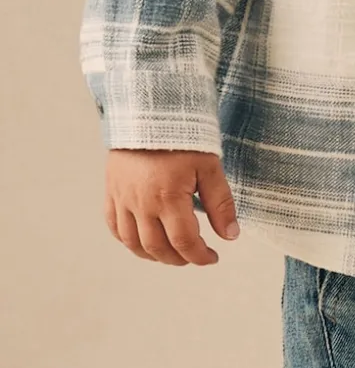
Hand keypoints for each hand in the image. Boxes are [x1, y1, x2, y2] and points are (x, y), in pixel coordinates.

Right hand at [104, 148, 239, 265]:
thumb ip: (220, 203)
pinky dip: (129, 241)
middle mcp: (141, 204)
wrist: (148, 109)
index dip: (200, 256)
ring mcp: (122, 199)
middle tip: (195, 255)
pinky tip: (143, 241)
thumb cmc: (182, 135)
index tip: (213, 257)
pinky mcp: (111, 191)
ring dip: (154, 255)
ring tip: (173, 253)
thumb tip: (231, 236)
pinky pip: (114, 227)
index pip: (183, 242)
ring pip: (133, 243)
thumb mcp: (209, 165)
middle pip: (157, 248)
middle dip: (179, 258)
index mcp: (168, 198)